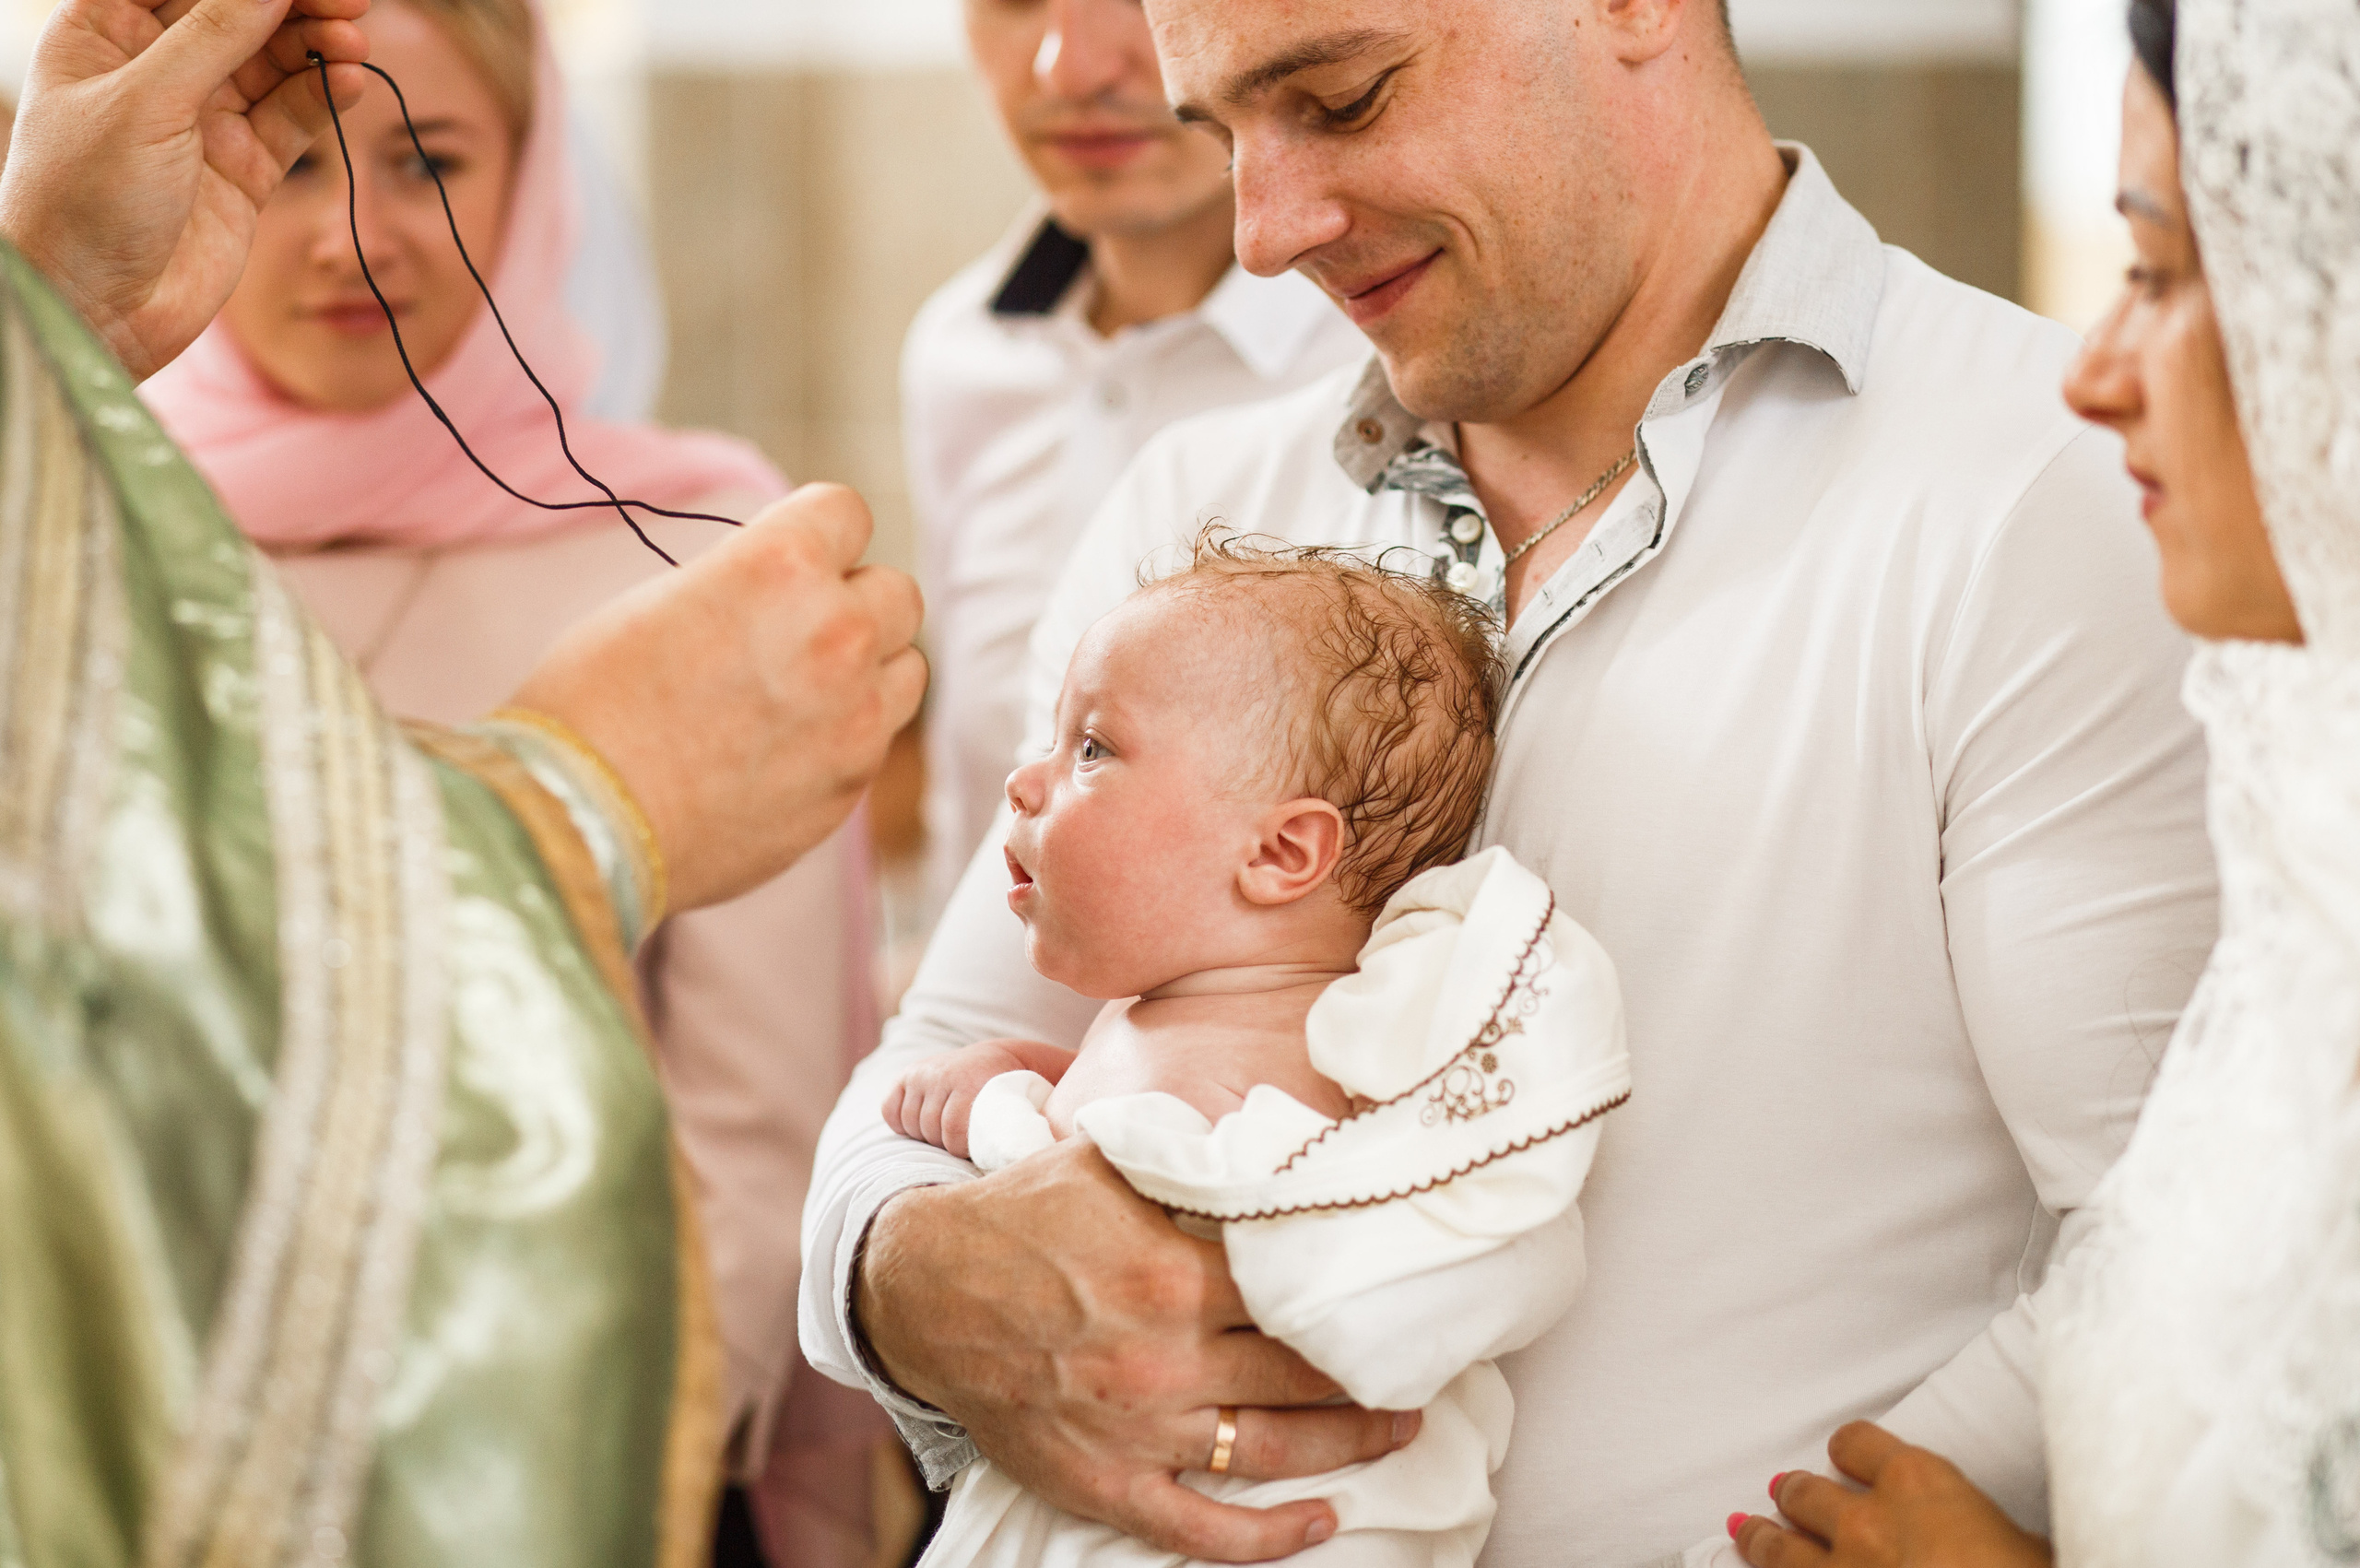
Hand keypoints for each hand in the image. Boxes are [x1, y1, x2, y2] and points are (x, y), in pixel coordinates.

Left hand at [0, 0, 371, 377]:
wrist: (97, 311)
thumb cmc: (84, 202)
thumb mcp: (145, 103)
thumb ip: (214, 36)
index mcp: (103, 33)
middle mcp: (155, 69)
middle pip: (237, 12)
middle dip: (292, 3)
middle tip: (349, 5)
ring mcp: (202, 118)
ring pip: (272, 61)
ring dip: (315, 46)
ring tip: (353, 43)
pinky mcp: (243, 167)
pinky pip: (292, 117)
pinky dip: (322, 95)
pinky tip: (348, 81)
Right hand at [514, 483, 925, 912]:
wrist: (579, 821)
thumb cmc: (593, 706)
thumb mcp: (664, 599)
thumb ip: (747, 583)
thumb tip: (786, 589)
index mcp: (781, 567)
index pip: (848, 512)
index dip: (817, 534)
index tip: (797, 558)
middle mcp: (836, 634)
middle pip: (895, 590)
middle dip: (852, 602)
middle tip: (795, 631)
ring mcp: (855, 716)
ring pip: (907, 666)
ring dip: (869, 668)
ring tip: (801, 690)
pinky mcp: (853, 782)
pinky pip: (880, 736)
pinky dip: (850, 731)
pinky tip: (788, 745)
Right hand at [857, 1138, 1419, 1561]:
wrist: (921, 1289)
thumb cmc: (1020, 1215)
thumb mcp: (1105, 1160)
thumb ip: (1187, 1157)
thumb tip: (1271, 1140)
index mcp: (1169, 1273)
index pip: (1297, 1291)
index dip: (1357, 1292)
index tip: (1401, 1289)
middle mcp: (1161, 1358)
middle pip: (1303, 1374)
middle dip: (1374, 1371)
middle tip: (1421, 1359)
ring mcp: (1136, 1430)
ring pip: (1274, 1450)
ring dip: (1351, 1445)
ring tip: (1400, 1427)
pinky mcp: (1106, 1483)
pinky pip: (1203, 1530)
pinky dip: (1271, 1537)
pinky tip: (1322, 1520)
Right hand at [882, 1039, 1076, 1156]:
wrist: (1011, 1062)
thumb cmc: (1026, 1098)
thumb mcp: (1038, 1109)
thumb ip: (1034, 1132)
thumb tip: (1054, 1161)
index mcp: (978, 1078)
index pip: (956, 1136)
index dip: (968, 1151)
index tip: (984, 1150)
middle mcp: (946, 1071)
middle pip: (933, 1132)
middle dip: (950, 1144)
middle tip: (972, 1139)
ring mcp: (926, 1072)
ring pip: (913, 1125)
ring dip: (930, 1135)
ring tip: (953, 1131)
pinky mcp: (910, 1075)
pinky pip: (892, 1111)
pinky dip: (903, 1121)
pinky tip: (925, 1123)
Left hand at [1733, 1424, 2053, 1567]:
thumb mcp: (2029, 1545)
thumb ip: (1995, 1534)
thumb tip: (2003, 1541)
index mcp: (1920, 1486)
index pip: (1861, 1443)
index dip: (1851, 1449)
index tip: (1848, 1453)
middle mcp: (1867, 1523)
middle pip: (1807, 1493)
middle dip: (1797, 1493)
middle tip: (1784, 1490)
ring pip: (1780, 1548)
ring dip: (1764, 1538)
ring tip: (1747, 1528)